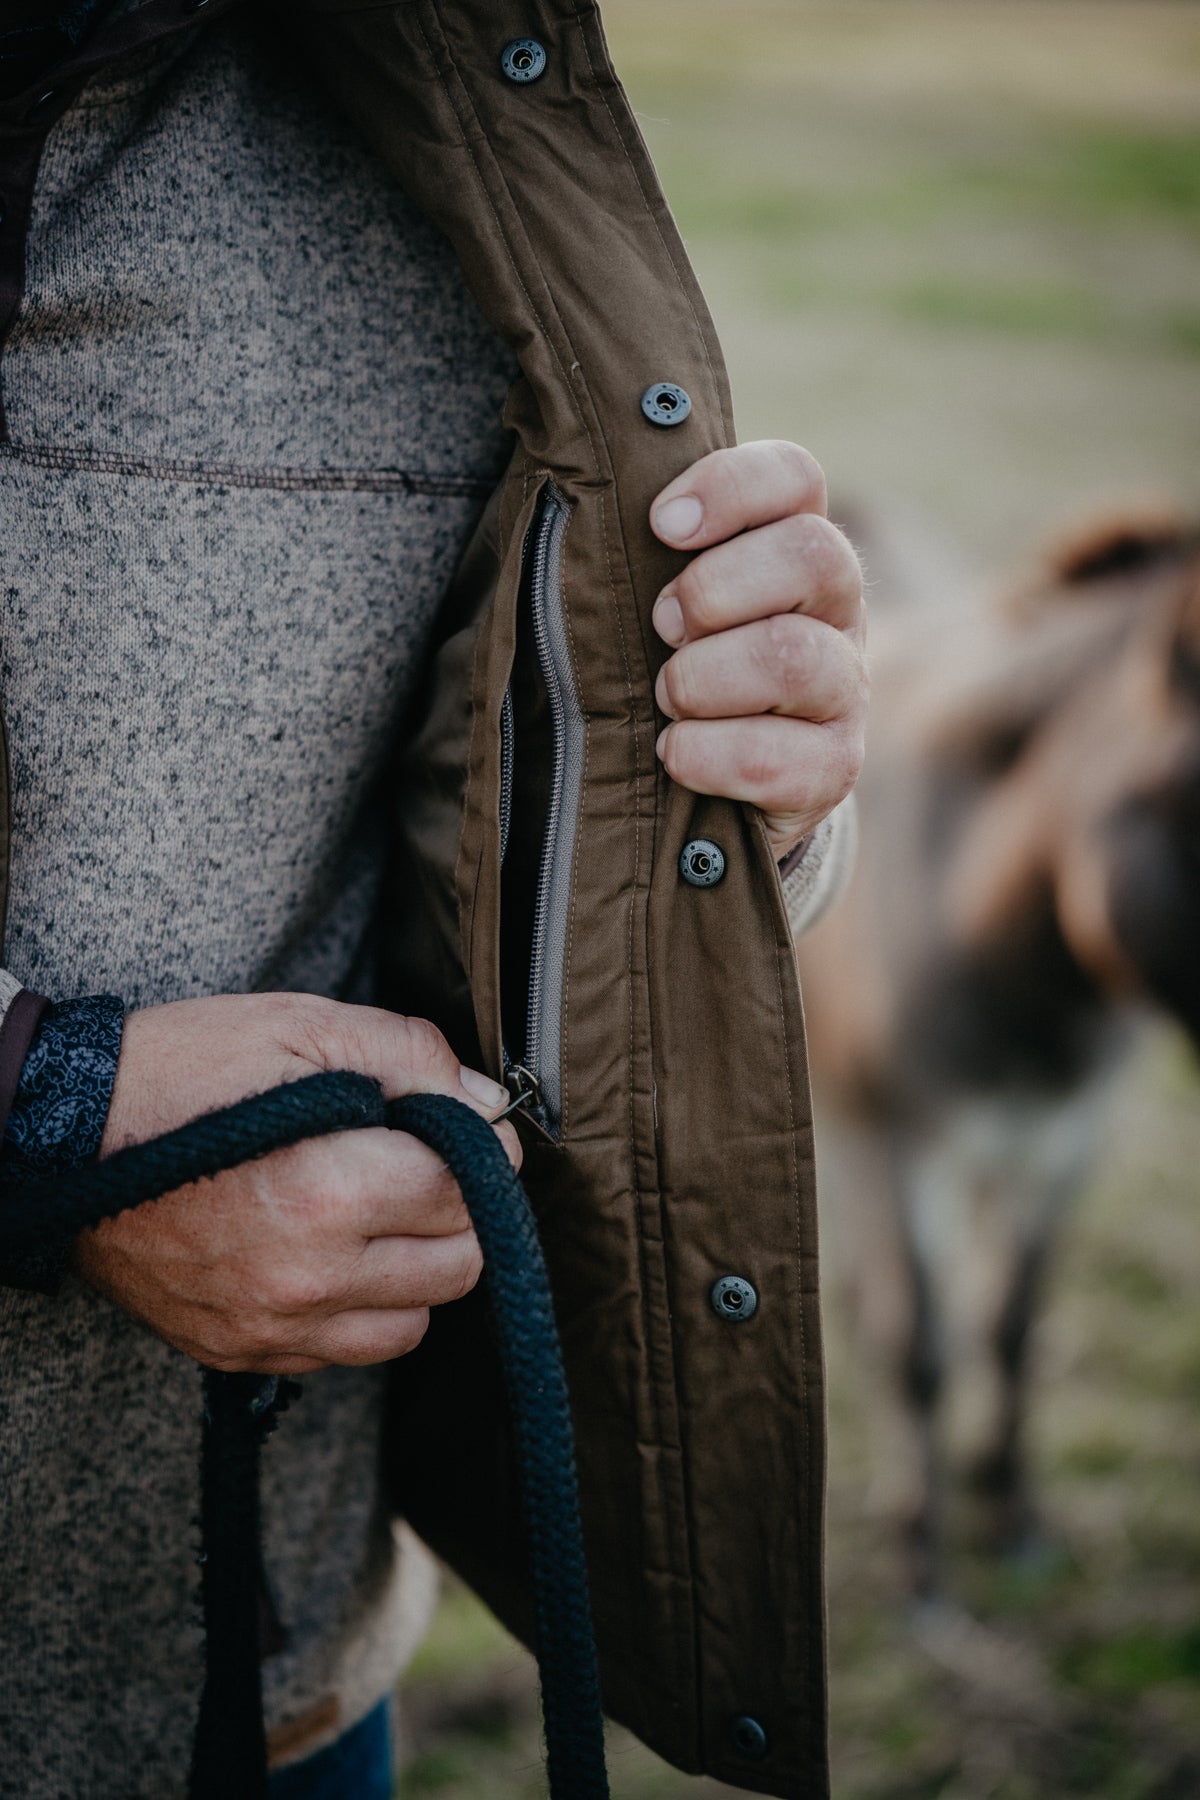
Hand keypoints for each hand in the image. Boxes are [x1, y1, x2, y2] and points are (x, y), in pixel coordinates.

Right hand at [77, 994, 518, 1373]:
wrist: (62, 1136)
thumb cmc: (182, 1071)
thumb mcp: (302, 1028)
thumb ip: (413, 1059)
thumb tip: (489, 1106)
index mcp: (328, 1191)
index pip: (469, 1193)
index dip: (479, 1149)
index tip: (456, 1126)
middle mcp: (306, 1278)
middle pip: (458, 1267)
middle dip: (458, 1210)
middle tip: (421, 1165)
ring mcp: (271, 1327)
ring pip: (413, 1322)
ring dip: (415, 1268)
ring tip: (375, 1212)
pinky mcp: (240, 1352)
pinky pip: (346, 1352)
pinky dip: (359, 1308)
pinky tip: (329, 1253)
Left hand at [650, 440, 866, 858]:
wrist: (708, 791)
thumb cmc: (672, 667)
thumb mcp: (658, 598)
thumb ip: (642, 545)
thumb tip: (586, 477)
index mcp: (794, 547)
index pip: (795, 477)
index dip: (730, 487)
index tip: (661, 524)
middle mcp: (836, 610)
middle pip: (813, 555)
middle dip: (713, 589)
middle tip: (662, 624)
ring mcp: (844, 690)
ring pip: (794, 657)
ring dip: (704, 677)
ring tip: (667, 696)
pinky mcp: (834, 769)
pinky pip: (778, 760)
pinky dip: (708, 755)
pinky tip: (674, 751)